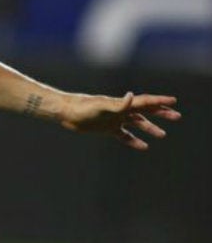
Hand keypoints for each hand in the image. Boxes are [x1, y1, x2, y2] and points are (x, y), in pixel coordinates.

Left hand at [60, 92, 180, 150]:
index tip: (174, 101)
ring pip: (136, 123)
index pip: (145, 101)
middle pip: (145, 111)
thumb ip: (118, 104)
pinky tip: (143, 146)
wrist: (66, 112)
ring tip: (163, 134)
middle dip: (161, 113)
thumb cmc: (82, 107)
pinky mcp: (106, 128)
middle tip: (177, 116)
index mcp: (122, 103)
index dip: (160, 101)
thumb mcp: (101, 106)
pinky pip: (123, 135)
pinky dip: (133, 140)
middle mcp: (120, 110)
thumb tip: (131, 96)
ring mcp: (114, 119)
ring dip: (149, 127)